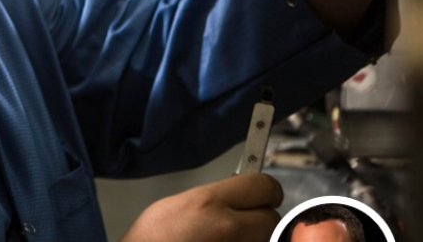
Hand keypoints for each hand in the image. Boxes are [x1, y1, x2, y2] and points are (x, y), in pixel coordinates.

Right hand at [119, 173, 283, 241]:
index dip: (266, 189)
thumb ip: (216, 196)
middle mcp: (227, 229)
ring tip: (225, 239)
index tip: (265, 192)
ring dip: (254, 238)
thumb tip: (241, 193)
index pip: (264, 186)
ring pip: (264, 240)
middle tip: (245, 220)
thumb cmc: (151, 241)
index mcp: (209, 203)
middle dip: (262, 218)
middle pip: (272, 218)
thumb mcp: (180, 203)